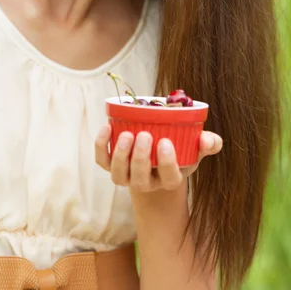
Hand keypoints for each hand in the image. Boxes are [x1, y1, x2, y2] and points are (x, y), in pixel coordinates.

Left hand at [95, 125, 222, 192]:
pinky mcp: (111, 166)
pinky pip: (103, 161)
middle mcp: (146, 183)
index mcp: (169, 179)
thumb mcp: (194, 149)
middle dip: (141, 158)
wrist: (155, 160)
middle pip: (140, 179)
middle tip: (145, 135)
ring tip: (127, 134)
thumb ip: (207, 144)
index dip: (166, 163)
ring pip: (119, 175)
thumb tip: (209, 139)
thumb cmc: (177, 151)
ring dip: (121, 155)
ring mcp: (127, 176)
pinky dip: (101, 146)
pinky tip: (107, 127)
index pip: (169, 178)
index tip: (166, 143)